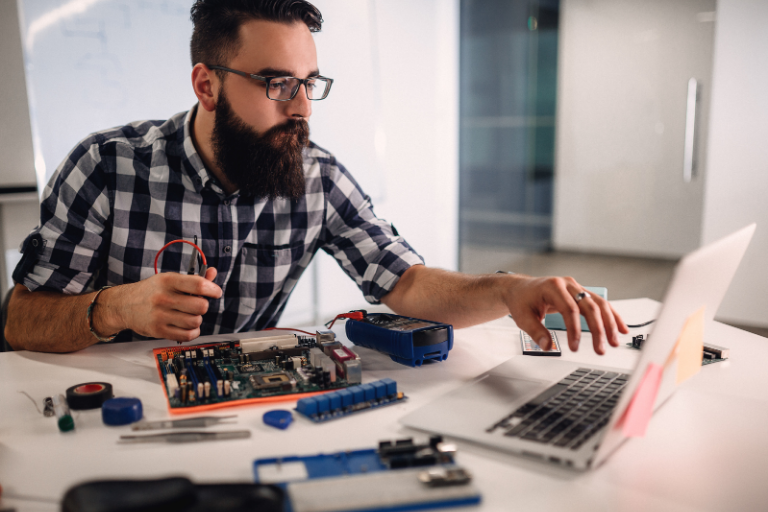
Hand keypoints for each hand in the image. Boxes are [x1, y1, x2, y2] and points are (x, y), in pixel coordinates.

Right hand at [95, 268, 221, 341]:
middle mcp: (163, 298)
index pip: (198, 285)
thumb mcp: (169, 279)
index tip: (215, 292)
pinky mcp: (158, 331)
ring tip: (188, 315)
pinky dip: (193, 332)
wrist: (124, 305)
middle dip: (203, 306)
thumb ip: (193, 278)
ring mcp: (160, 315)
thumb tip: (212, 273)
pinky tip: (188, 326)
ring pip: (195, 321)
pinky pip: (186, 335)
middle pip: (200, 306)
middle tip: (197, 305)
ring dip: (196, 319)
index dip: (212, 289)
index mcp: (168, 281)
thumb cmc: (151, 291)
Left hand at [503, 275, 628, 354]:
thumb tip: (548, 347)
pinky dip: (611, 316)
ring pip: (599, 303)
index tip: (574, 346)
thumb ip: (535, 332)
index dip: (574, 329)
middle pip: (589, 306)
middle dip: (598, 329)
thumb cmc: (522, 300)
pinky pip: (600, 303)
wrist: (520, 289)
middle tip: (600, 348)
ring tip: (614, 342)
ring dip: (609, 323)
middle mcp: (568, 284)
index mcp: (553, 287)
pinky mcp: (581, 293)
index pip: (569, 309)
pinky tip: (621, 328)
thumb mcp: (522, 317)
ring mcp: (576, 287)